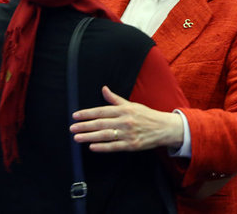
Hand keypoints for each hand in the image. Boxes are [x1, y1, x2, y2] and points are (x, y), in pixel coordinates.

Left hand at [69, 86, 183, 151]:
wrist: (164, 128)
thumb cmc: (146, 115)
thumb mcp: (131, 105)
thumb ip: (115, 99)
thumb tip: (103, 89)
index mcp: (123, 110)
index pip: (101, 111)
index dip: (87, 113)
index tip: (75, 116)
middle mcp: (124, 121)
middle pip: (101, 123)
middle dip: (84, 126)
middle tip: (72, 128)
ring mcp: (128, 134)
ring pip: (105, 135)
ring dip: (89, 137)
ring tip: (77, 138)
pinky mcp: (132, 145)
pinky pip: (114, 146)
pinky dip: (103, 147)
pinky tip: (92, 147)